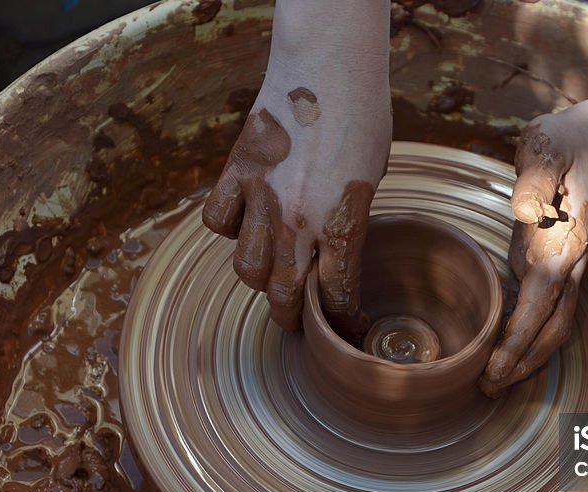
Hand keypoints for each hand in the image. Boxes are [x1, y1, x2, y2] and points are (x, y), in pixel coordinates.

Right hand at [203, 6, 390, 333]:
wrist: (327, 65)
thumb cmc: (362, 116)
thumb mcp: (370, 181)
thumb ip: (346, 222)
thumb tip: (332, 252)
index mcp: (340, 223)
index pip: (335, 296)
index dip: (342, 321)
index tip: (347, 330)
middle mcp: (297, 219)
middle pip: (281, 295)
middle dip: (293, 316)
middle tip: (301, 317)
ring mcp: (262, 197)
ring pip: (246, 268)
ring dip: (261, 278)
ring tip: (274, 272)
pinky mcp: (237, 172)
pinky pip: (218, 222)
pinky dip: (230, 230)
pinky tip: (247, 223)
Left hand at [480, 103, 587, 396]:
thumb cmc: (564, 146)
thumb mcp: (546, 151)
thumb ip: (534, 182)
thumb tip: (524, 213)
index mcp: (563, 244)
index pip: (541, 303)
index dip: (519, 341)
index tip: (495, 370)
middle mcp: (568, 265)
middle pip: (552, 330)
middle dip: (522, 365)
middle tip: (488, 390)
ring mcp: (566, 269)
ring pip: (554, 327)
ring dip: (527, 359)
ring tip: (496, 383)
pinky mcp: (558, 267)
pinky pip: (548, 313)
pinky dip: (529, 339)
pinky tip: (508, 352)